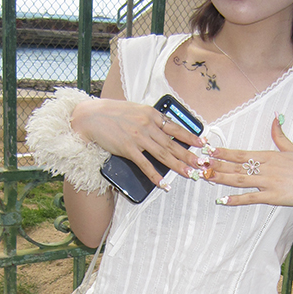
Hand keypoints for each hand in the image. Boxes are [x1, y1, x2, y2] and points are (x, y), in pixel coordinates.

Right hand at [72, 98, 199, 185]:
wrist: (90, 117)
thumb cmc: (112, 113)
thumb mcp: (136, 110)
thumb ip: (150, 119)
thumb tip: (165, 129)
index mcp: (151, 114)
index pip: (175, 127)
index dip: (190, 137)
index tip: (202, 143)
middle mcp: (147, 125)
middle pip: (172, 144)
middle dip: (189, 155)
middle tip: (201, 164)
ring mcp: (138, 138)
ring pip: (163, 154)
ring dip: (177, 166)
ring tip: (189, 173)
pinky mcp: (128, 149)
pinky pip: (145, 165)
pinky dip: (155, 175)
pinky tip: (163, 183)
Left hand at [209, 115, 292, 214]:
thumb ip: (280, 135)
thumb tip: (275, 118)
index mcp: (269, 156)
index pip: (241, 153)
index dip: (223, 152)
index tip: (209, 150)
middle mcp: (266, 168)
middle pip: (236, 166)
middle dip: (216, 165)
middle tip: (199, 164)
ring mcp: (269, 183)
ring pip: (240, 180)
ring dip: (222, 179)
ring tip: (206, 177)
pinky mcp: (273, 197)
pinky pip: (251, 198)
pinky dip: (237, 199)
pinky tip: (223, 200)